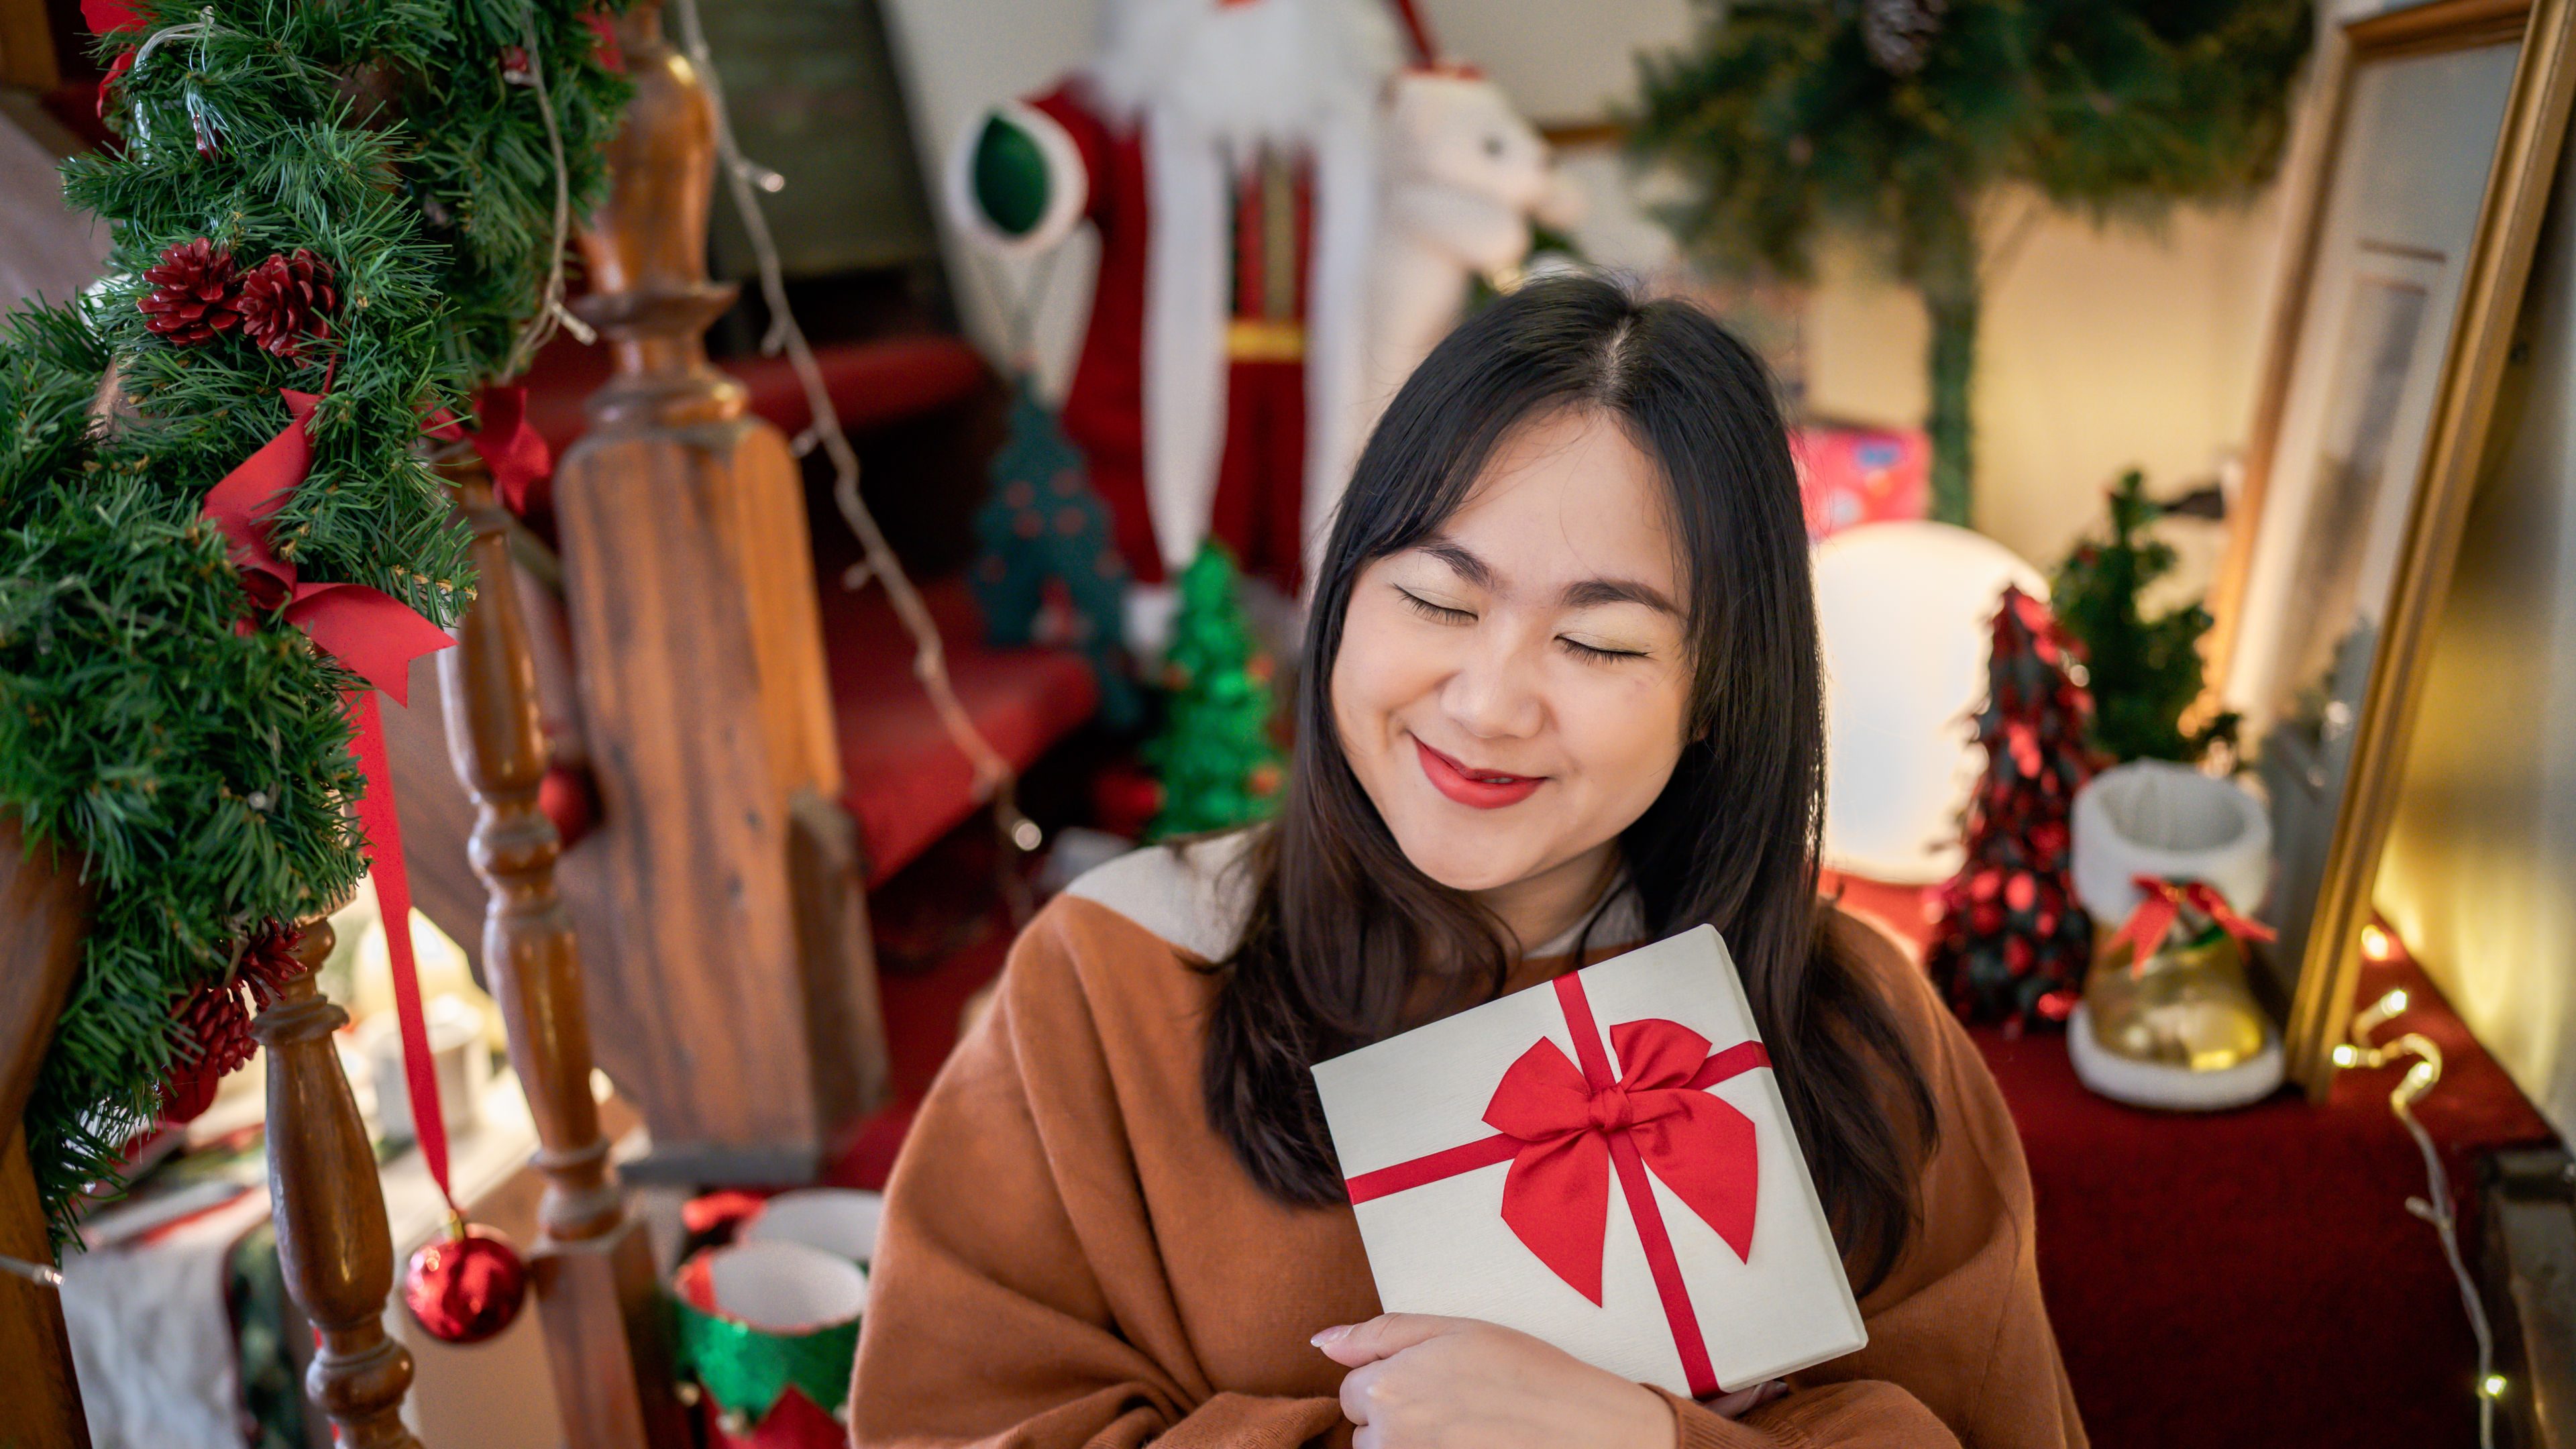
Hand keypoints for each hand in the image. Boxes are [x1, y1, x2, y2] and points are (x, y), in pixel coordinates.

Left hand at [1312, 1314, 1675, 1448]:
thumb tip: (1323, 1342)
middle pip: (1365, 1433)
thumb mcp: (1454, 1330)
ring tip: (1465, 1431)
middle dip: (1394, 1420)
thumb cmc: (1526, 1372)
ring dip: (1410, 1445)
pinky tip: (1472, 1445)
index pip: (1350, 1391)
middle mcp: (1391, 1437)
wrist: (1583, 1429)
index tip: (1431, 1380)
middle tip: (1453, 1406)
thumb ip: (1380, 1335)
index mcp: (1387, 1389)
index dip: (1389, 1381)